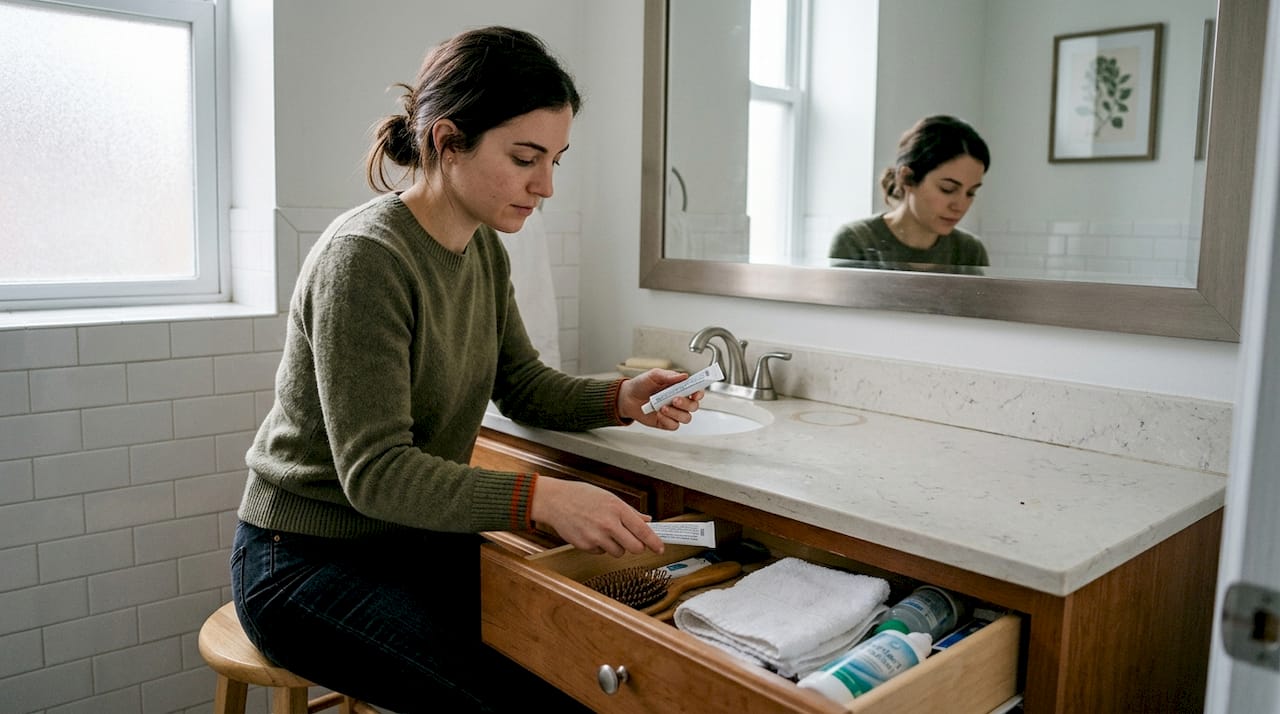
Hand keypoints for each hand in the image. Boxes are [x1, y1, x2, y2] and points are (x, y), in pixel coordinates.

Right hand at [530, 478, 664, 555]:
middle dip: (637, 546)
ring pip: (618, 552)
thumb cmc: (581, 496)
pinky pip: (601, 552)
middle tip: (633, 541)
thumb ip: (629, 512)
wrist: (555, 501)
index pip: (643, 531)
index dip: (654, 542)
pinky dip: (600, 546)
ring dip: (617, 546)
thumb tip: (646, 520)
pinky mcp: (585, 546)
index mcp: (617, 509)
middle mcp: (608, 524)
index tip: (660, 547)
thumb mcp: (609, 497)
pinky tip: (592, 533)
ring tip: (605, 532)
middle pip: (635, 548)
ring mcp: (596, 537)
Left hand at [618, 368, 702, 429]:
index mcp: (679, 388)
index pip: (696, 392)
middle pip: (694, 406)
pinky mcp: (666, 422)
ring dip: (676, 413)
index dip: (699, 393)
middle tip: (674, 399)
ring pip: (686, 418)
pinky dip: (667, 420)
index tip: (695, 394)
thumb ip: (668, 376)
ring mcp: (673, 413)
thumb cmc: (641, 384)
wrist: (627, 397)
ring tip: (663, 407)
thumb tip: (683, 376)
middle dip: (686, 403)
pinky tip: (659, 414)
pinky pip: (674, 425)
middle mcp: (679, 401)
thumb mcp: (653, 375)